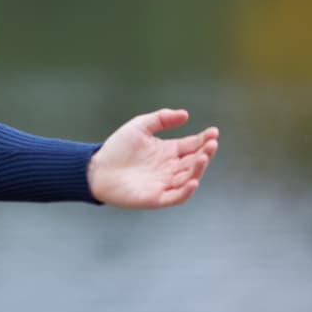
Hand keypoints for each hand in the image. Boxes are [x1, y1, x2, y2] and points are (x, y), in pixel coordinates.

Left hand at [87, 108, 218, 208]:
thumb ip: (161, 119)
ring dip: (198, 169)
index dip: (204, 140)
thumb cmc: (117, 148)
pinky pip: (177, 196)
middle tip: (211, 144)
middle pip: (194, 161)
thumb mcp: (139, 127)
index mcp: (168, 151)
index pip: (192, 146)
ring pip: (189, 178)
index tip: (214, 132)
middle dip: (205, 153)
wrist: (97, 168)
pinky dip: (186, 190)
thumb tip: (185, 114)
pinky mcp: (157, 197)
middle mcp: (170, 168)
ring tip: (203, 157)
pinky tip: (192, 180)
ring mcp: (165, 183)